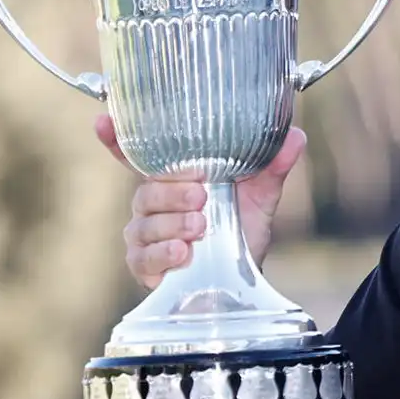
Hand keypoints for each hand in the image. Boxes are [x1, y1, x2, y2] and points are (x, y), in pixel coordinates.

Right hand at [95, 114, 307, 289]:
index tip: (103, 121)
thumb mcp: (261, 195)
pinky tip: (182, 253)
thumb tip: (295, 136)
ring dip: (172, 223)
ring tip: (200, 226)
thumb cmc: (242, 228)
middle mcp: (153, 202)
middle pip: (147, 189)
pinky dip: (163, 253)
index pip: (138, 154)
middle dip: (172, 191)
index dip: (116, 138)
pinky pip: (142, 256)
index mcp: (174, 178)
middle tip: (201, 197)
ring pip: (144, 222)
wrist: (243, 277)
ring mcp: (145, 234)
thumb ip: (272, 166)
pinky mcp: (144, 265)